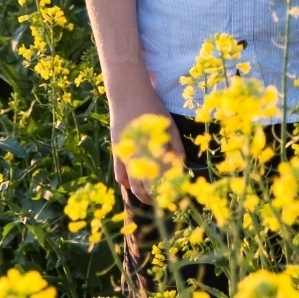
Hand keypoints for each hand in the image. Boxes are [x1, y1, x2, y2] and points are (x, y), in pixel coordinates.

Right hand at [110, 85, 184, 204]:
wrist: (129, 96)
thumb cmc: (153, 109)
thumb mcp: (170, 127)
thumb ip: (176, 148)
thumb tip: (181, 166)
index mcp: (153, 153)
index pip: (161, 182)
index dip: (168, 192)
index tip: (175, 197)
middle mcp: (138, 159)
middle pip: (146, 188)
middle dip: (155, 197)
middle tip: (164, 201)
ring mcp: (125, 157)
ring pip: (132, 186)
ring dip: (141, 195)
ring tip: (151, 198)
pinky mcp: (117, 152)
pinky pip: (120, 174)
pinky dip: (127, 183)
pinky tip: (134, 186)